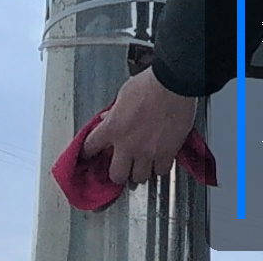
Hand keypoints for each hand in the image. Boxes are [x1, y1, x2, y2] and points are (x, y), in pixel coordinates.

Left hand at [82, 66, 198, 186]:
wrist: (173, 84)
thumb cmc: (150, 84)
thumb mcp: (124, 93)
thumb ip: (114, 110)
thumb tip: (109, 115)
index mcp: (113, 128)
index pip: (90, 147)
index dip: (89, 151)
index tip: (90, 153)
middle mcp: (128, 145)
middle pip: (116, 175)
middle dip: (118, 172)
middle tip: (122, 166)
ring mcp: (147, 151)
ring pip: (139, 177)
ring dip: (140, 171)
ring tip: (142, 164)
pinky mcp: (167, 153)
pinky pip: (161, 171)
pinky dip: (160, 167)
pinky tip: (160, 159)